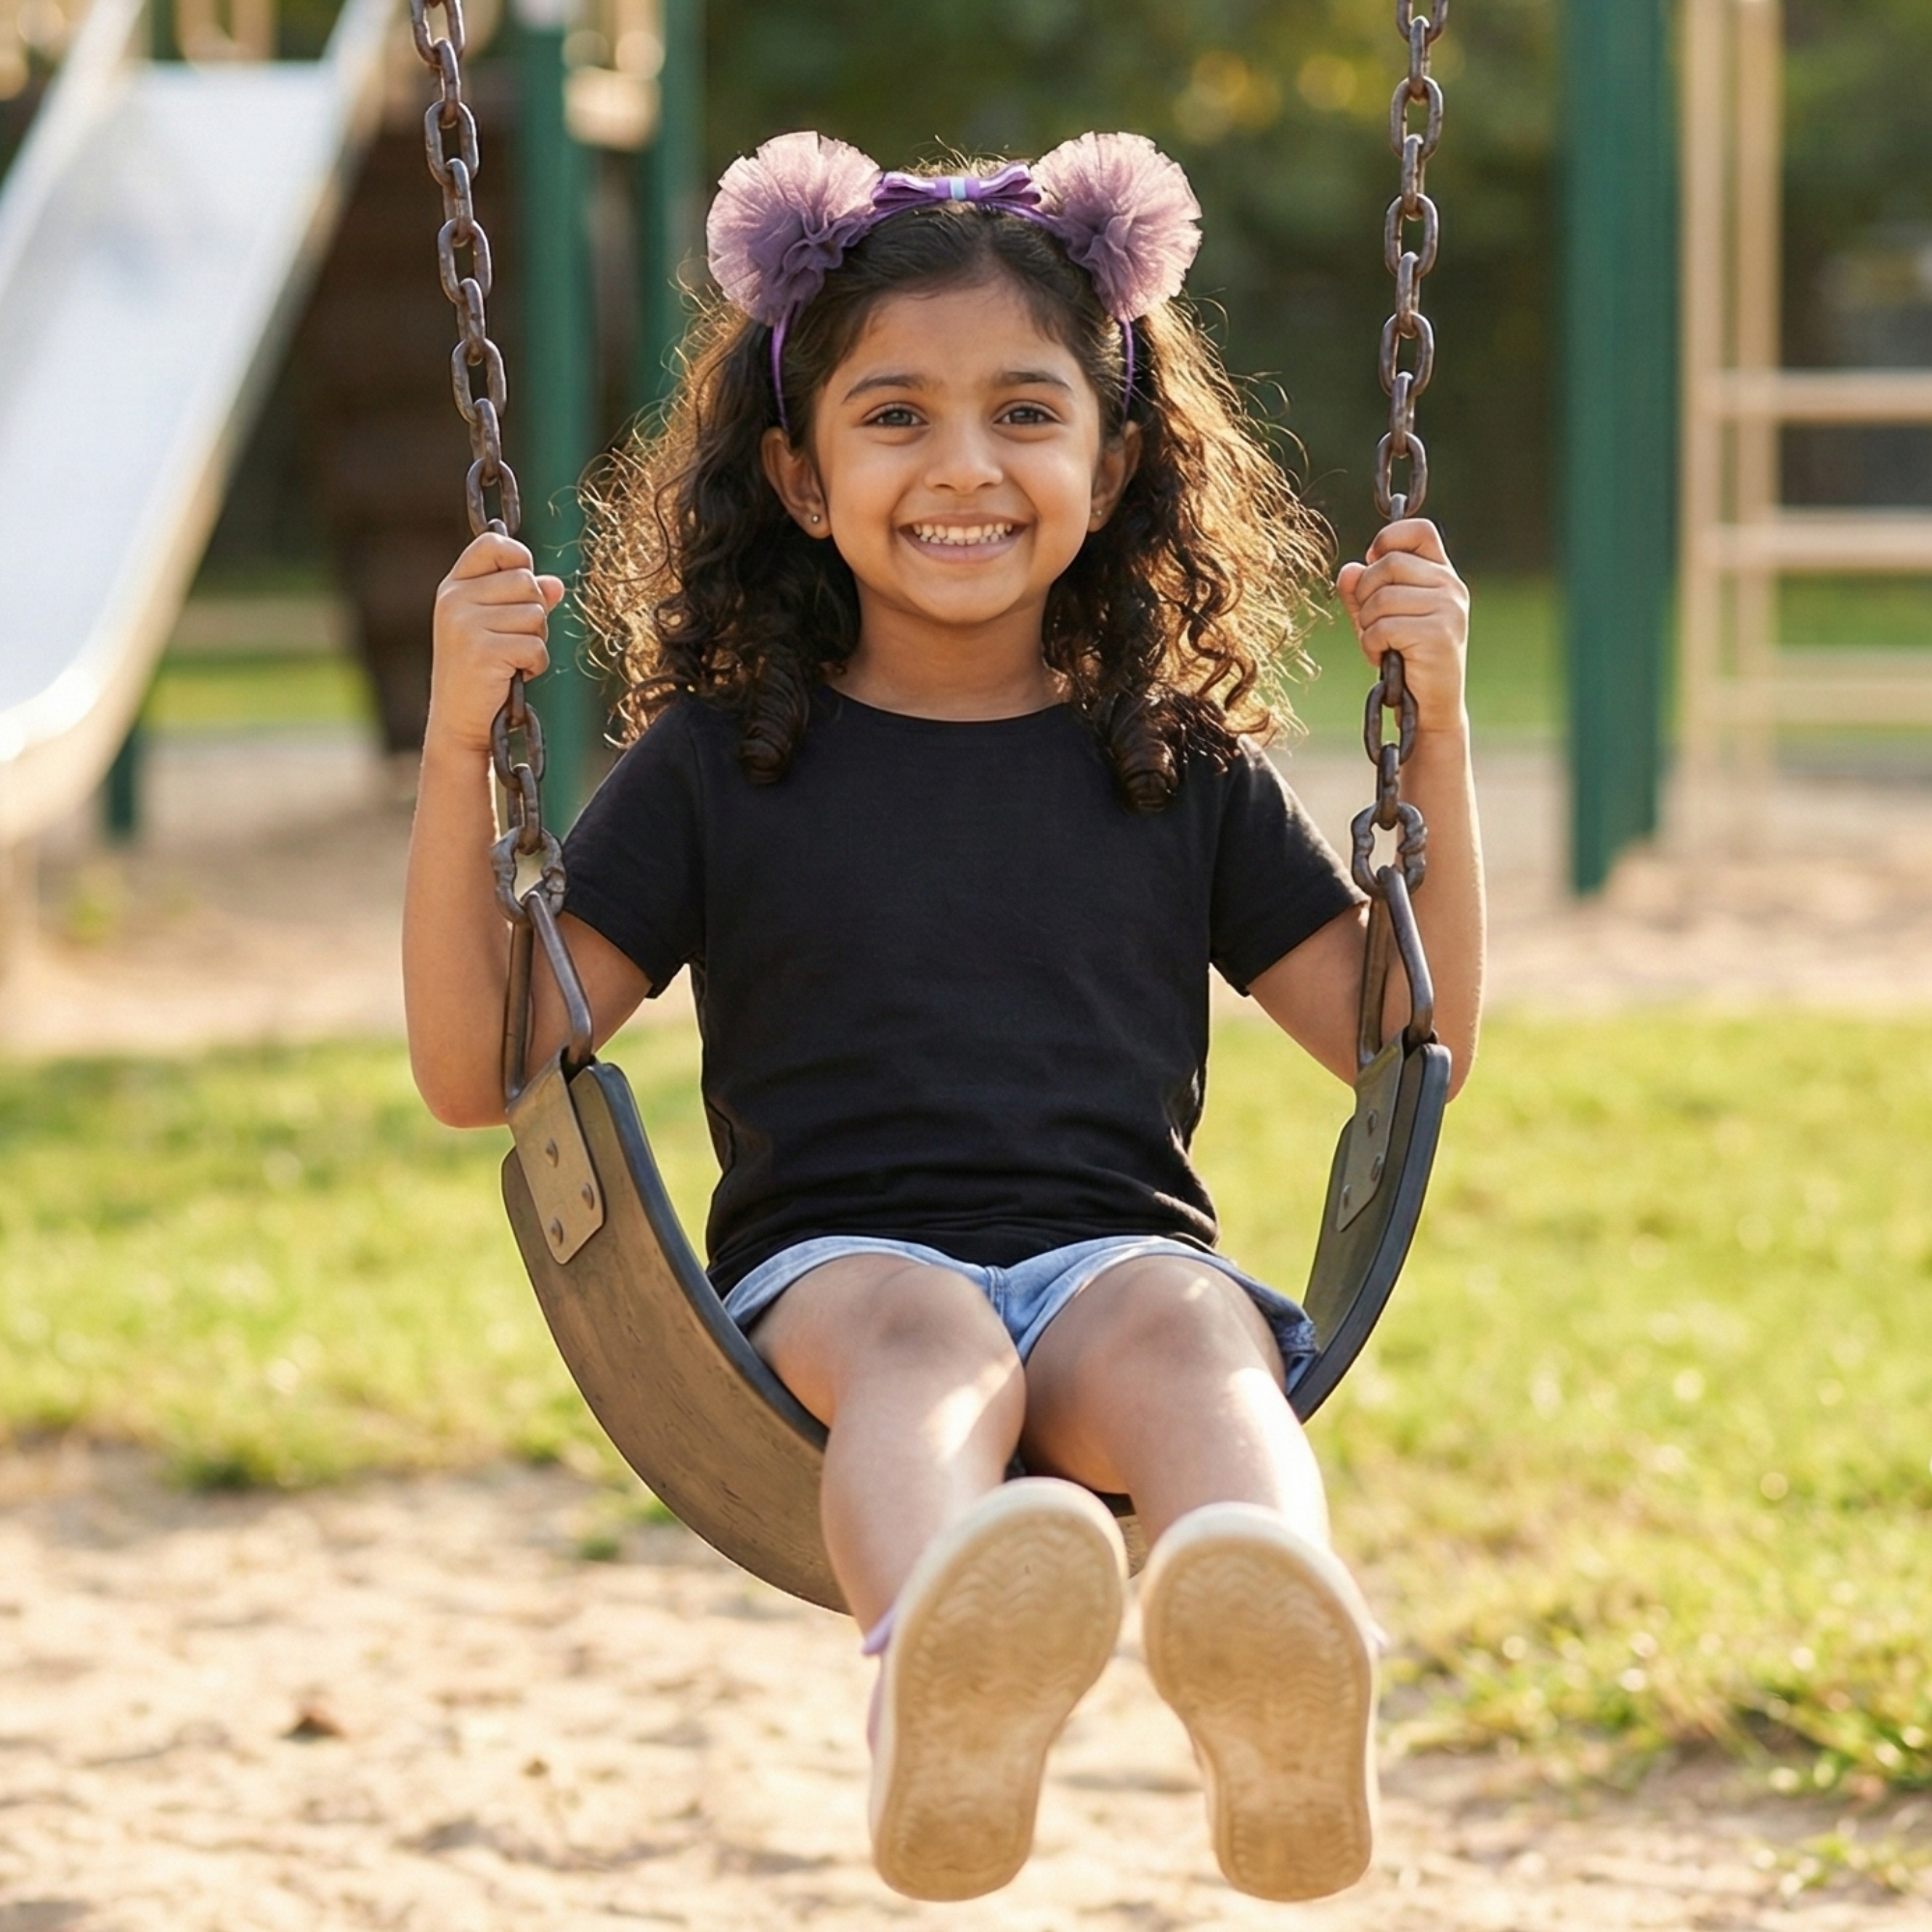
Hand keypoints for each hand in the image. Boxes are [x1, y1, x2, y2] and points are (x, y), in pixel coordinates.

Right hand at [427, 532, 565, 758]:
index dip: (519, 558)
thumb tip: (556, 584)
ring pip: (536, 614)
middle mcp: (455, 599)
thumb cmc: (481, 674)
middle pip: (526, 581)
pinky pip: (536, 646)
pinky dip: (535, 665)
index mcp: (454, 587)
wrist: (459, 722)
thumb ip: (522, 602)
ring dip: (536, 643)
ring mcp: (465, 623)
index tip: (523, 586)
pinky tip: (513, 676)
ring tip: (510, 662)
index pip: (493, 544)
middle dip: (535, 614)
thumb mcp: (497, 630)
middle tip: (514, 643)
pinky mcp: (482, 650)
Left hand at [1334, 519, 1468, 737]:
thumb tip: (1349, 570)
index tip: (1374, 564)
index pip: (1418, 530)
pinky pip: (1383, 626)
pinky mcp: (1439, 633)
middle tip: (1371, 625)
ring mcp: (1448, 608)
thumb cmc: (1404, 660)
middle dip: (1364, 595)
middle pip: (1388, 564)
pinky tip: (1384, 658)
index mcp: (1441, 575)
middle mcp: (1450, 586)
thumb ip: (1362, 592)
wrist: (1429, 708)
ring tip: (1380, 646)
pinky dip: (1372, 645)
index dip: (1388, 539)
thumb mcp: (1379, 619)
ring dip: (1367, 626)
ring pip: (1382, 597)